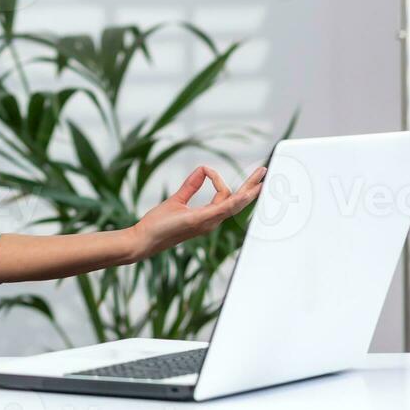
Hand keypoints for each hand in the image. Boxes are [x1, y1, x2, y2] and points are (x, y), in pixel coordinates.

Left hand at [127, 164, 265, 260]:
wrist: (144, 239)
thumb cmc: (159, 224)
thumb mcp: (178, 200)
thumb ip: (191, 186)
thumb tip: (202, 169)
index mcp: (208, 216)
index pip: (226, 197)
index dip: (218, 179)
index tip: (206, 170)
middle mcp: (212, 221)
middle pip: (238, 202)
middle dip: (251, 187)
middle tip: (264, 172)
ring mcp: (207, 222)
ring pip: (234, 205)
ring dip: (248, 192)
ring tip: (261, 180)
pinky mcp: (198, 221)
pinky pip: (221, 210)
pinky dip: (233, 201)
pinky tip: (243, 194)